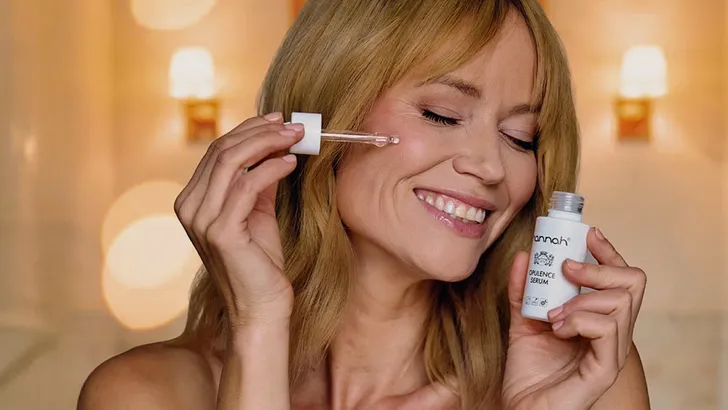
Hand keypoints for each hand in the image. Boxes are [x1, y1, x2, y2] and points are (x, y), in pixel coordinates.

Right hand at [174, 112, 303, 329]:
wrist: (261, 308)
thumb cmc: (261, 264)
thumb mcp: (259, 213)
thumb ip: (259, 182)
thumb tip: (275, 148)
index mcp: (193, 200)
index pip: (218, 151)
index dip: (250, 130)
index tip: (279, 120)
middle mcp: (189, 207)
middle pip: (222, 150)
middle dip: (261, 131)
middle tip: (294, 125)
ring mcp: (200, 220)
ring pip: (231, 162)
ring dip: (268, 143)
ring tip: (297, 138)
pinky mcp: (220, 231)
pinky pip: (247, 186)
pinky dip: (271, 169)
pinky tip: (291, 163)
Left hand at [502, 227, 646, 409]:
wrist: (521, 408)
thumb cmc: (528, 372)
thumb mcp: (523, 321)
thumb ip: (523, 290)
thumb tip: (522, 256)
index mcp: (599, 319)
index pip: (621, 278)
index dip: (609, 252)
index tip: (588, 234)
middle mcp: (613, 333)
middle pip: (633, 282)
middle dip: (599, 267)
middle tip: (567, 269)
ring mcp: (612, 351)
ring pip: (620, 302)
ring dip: (581, 299)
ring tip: (554, 315)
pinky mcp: (605, 369)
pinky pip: (607, 329)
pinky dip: (579, 320)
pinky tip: (558, 329)